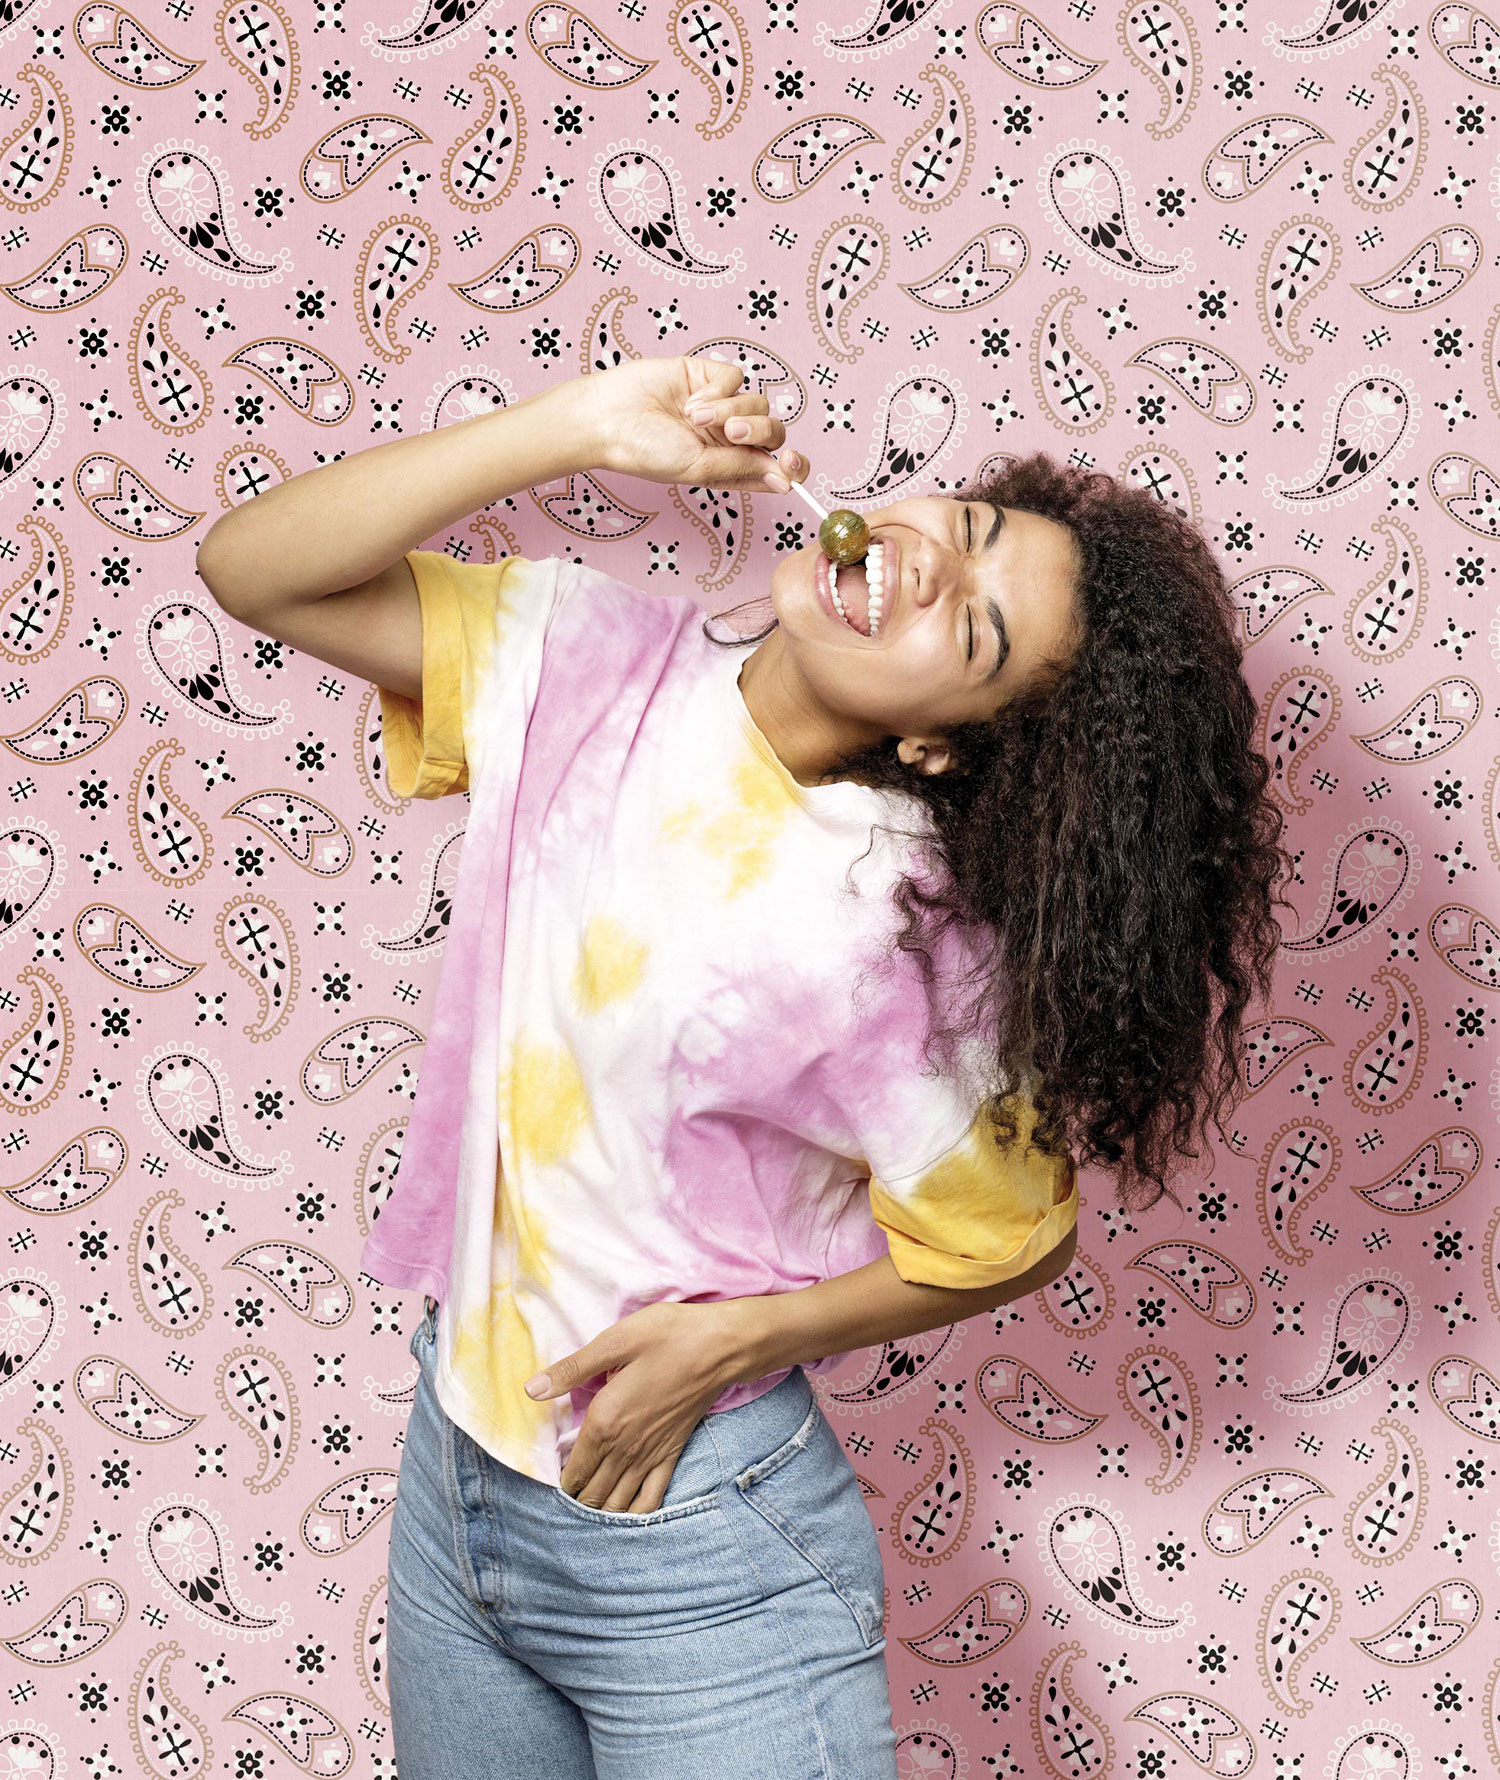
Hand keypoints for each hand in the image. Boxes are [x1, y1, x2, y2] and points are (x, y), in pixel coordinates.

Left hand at [524, 1299, 756, 1513]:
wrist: (720, 1347)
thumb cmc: (666, 1337)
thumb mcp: (614, 1341)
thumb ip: (572, 1369)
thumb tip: (530, 1389)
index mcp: (605, 1421)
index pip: (574, 1470)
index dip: (559, 1482)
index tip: (549, 1482)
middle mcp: (626, 1448)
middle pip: (593, 1495)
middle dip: (575, 1503)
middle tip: (563, 1500)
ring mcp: (651, 1456)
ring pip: (618, 1504)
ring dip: (600, 1512)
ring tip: (586, 1509)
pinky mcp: (672, 1455)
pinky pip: (651, 1500)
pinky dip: (634, 1515)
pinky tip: (623, 1516)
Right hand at [575, 355, 807, 494]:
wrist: (610, 418)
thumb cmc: (647, 452)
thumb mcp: (699, 469)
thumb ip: (743, 468)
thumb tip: (786, 482)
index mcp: (731, 467)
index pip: (778, 467)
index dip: (794, 465)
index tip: (792, 461)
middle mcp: (730, 438)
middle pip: (774, 431)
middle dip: (759, 431)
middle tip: (732, 434)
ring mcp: (722, 406)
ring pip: (758, 402)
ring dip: (731, 410)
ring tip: (695, 417)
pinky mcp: (709, 377)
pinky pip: (735, 378)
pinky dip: (717, 391)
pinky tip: (691, 400)